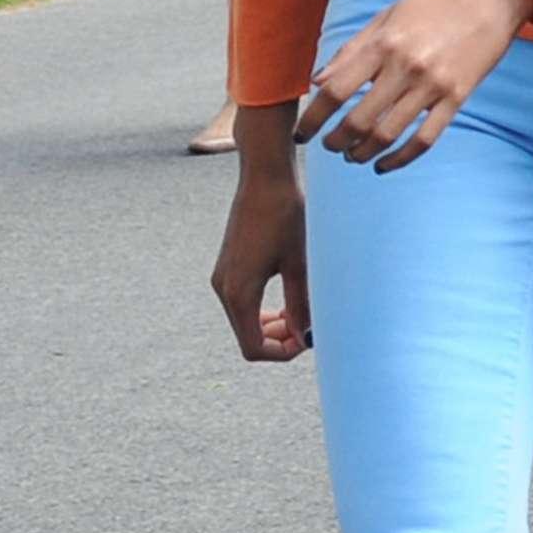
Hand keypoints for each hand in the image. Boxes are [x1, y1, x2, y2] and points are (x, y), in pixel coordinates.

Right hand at [212, 112, 310, 362]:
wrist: (265, 178)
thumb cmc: (285, 217)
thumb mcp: (300, 265)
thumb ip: (301, 306)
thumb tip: (306, 339)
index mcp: (239, 292)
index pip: (254, 348)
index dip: (283, 353)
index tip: (309, 339)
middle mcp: (224, 287)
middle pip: (247, 337)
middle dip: (279, 341)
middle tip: (309, 327)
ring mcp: (223, 276)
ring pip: (244, 321)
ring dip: (272, 326)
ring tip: (300, 312)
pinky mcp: (228, 265)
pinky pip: (242, 303)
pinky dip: (263, 310)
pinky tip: (287, 297)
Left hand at [295, 0, 532, 172]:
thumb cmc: (431, 3)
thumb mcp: (384, 17)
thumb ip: (350, 51)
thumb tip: (317, 81)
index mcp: (382, 45)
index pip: (336, 91)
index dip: (313, 118)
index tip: (301, 133)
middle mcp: (405, 67)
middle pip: (359, 119)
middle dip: (337, 141)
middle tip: (329, 147)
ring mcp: (433, 86)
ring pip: (389, 134)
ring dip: (364, 152)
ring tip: (352, 157)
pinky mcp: (458, 98)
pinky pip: (425, 139)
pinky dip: (401, 158)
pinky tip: (383, 165)